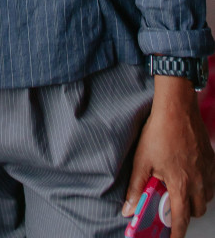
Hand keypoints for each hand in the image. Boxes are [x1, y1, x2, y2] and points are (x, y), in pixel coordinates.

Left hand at [123, 75, 214, 237]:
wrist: (177, 108)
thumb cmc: (159, 132)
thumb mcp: (142, 160)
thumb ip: (136, 188)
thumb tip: (128, 209)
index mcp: (180, 185)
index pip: (181, 219)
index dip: (176, 233)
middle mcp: (198, 181)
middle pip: (196, 211)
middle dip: (185, 213)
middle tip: (171, 204)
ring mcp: (207, 171)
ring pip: (205, 197)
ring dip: (194, 199)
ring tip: (179, 187)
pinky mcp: (211, 160)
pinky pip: (210, 182)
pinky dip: (202, 184)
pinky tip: (189, 173)